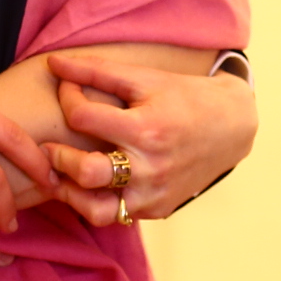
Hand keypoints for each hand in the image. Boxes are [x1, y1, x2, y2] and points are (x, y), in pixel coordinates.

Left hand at [43, 50, 257, 222]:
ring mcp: (155, 193)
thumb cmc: (186, 98)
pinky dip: (98, 202)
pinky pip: (116, 216)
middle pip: (86, 172)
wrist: (232, 127)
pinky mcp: (158, 210)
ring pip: (96, 210)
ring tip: (63, 176)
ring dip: (71, 194)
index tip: (66, 89)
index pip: (83, 118)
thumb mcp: (145, 78)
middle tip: (49, 148)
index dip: (66, 98)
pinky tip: (92, 184)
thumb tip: (53, 64)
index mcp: (146, 128)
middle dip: (58, 158)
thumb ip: (96, 71)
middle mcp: (150, 166)